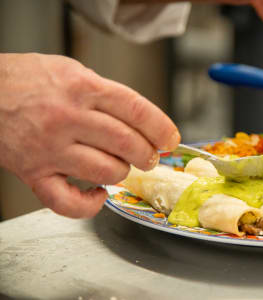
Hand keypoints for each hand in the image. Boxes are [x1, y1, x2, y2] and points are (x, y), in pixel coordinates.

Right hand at [0, 53, 179, 217]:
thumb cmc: (27, 79)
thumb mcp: (71, 70)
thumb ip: (106, 93)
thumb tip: (142, 119)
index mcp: (82, 88)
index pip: (137, 110)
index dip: (161, 128)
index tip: (170, 139)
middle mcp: (67, 118)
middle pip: (127, 143)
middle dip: (148, 155)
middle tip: (150, 156)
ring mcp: (49, 148)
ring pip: (106, 171)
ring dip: (123, 173)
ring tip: (121, 166)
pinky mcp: (33, 172)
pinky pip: (66, 202)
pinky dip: (89, 205)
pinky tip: (98, 194)